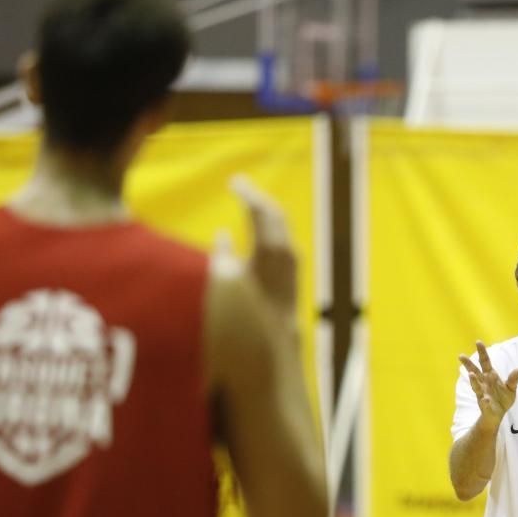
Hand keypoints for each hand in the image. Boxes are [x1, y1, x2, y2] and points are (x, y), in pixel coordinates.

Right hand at [229, 176, 297, 313]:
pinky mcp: (294, 265)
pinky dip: (270, 224)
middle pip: (272, 212)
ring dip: (264, 210)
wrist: (276, 334)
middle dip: (255, 198)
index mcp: (267, 247)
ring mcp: (292, 256)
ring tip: (249, 201)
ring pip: (279, 223)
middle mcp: (284, 248)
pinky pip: (282, 234)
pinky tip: (262, 223)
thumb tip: (223, 234)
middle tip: (240, 185)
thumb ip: (223, 255)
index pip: (258, 210)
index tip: (233, 183)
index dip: (245, 194)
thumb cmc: (246, 311)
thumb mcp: (226, 281)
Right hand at [458, 341, 517, 431]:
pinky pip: (484, 403)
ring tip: (470, 374)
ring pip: (476, 386)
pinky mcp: (485, 405)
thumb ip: (513, 379)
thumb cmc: (502, 400)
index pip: (485, 362)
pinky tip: (485, 399)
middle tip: (461, 356)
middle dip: (468, 364)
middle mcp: (484, 383)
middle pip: (475, 371)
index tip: (478, 342)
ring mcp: (483, 394)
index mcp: (490, 376)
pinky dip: (484, 401)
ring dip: (473, 381)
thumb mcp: (511, 389)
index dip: (482, 352)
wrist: (497, 416)